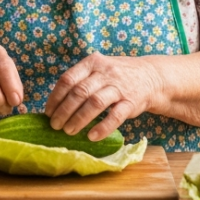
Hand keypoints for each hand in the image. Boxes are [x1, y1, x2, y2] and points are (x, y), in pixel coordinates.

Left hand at [44, 53, 163, 140]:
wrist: (150, 76)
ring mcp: (119, 87)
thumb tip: (55, 104)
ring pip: (95, 103)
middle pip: (79, 92)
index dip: (55, 97)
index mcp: (92, 63)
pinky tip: (92, 136)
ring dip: (79, 119)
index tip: (48, 112)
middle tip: (55, 126)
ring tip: (68, 131)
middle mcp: (105, 72)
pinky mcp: (131, 102)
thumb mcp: (98, 69)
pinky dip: (102, 127)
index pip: (68, 79)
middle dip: (64, 111)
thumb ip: (80, 80)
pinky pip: (115, 116)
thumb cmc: (117, 75)